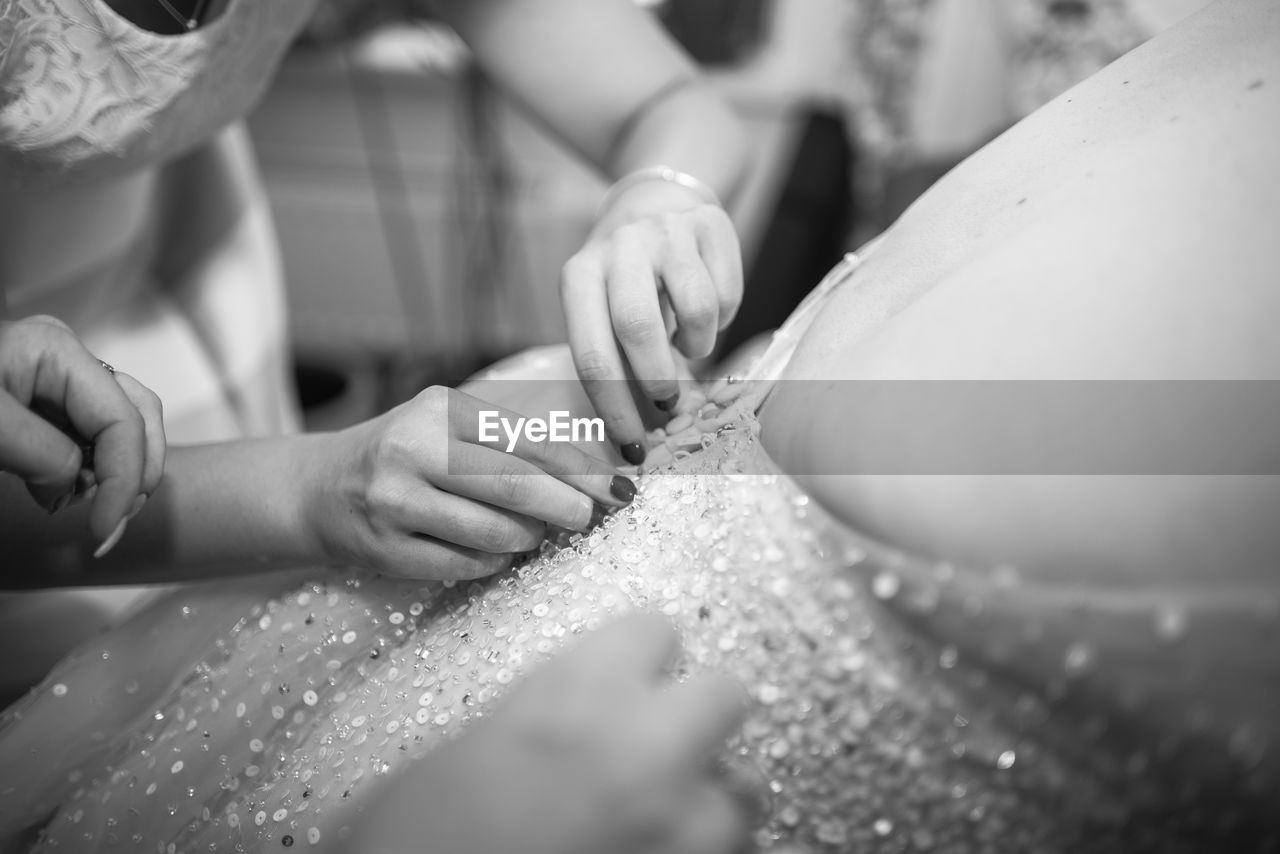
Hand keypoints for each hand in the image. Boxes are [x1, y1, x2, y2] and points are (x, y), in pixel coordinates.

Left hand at [0, 315, 163, 552]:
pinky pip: (92, 439)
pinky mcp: (43, 409)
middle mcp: (66, 361)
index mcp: (56, 351)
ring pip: (125, 427)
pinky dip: (95, 472)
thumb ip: (43, 453)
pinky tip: (69, 495)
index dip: (124, 477)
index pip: (122, 418)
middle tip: (111, 524)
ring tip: (96, 510)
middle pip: (140, 415)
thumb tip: (77, 484)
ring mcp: (56, 384)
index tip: (103, 530)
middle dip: (136, 473)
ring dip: (122, 474)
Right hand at [305, 385, 636, 579]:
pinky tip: (493, 550)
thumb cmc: (404, 455)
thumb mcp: (448, 426)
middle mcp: (412, 450)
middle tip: (587, 518)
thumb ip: (510, 443)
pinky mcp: (385, 549)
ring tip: (531, 533)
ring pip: (493, 533)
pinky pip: (465, 565)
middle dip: (565, 507)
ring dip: (528, 539)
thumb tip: (592, 476)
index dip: (581, 469)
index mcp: (439, 410)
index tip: (618, 488)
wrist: (318, 488)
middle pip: (514, 486)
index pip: (526, 441)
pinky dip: (493, 561)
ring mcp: (394, 502)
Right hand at [351, 613, 753, 853]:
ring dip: (709, 799)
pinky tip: (678, 850)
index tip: (625, 670)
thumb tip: (565, 719)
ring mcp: (683, 825)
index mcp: (582, 691)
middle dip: (697, 713)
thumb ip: (538, 715)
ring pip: (742, 792)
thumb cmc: (417, 829)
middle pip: (726, 694)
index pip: (655, 629)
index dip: (637, 653)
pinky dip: (713, 851)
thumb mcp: (467, 747)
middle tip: (660, 741)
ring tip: (668, 817)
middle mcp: (651, 746)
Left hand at [563, 199, 742, 461]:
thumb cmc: (626, 283)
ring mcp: (666, 232)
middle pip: (637, 328)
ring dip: (697, 345)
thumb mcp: (603, 313)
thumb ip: (616, 363)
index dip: (615, 408)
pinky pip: (726, 293)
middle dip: (656, 379)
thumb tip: (637, 439)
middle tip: (668, 402)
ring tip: (686, 343)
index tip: (633, 446)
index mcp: (579, 277)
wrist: (656, 204)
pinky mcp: (709, 225)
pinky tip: (703, 309)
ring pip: (696, 310)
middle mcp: (618, 248)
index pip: (592, 355)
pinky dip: (721, 318)